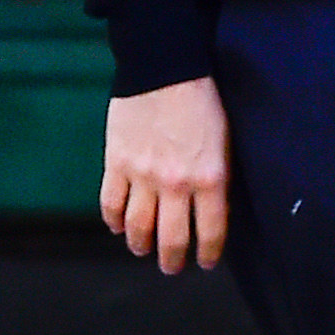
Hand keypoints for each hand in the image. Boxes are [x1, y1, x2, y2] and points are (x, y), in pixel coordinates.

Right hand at [101, 76, 229, 273]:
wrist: (164, 68)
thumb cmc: (202, 102)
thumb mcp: (224, 144)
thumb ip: (218, 180)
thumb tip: (212, 211)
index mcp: (210, 178)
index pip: (211, 232)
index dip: (209, 253)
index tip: (206, 261)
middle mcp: (176, 184)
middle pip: (171, 239)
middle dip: (172, 260)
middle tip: (172, 266)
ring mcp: (142, 175)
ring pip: (137, 228)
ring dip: (140, 245)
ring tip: (143, 249)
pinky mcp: (116, 163)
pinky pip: (111, 204)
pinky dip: (113, 220)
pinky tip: (118, 225)